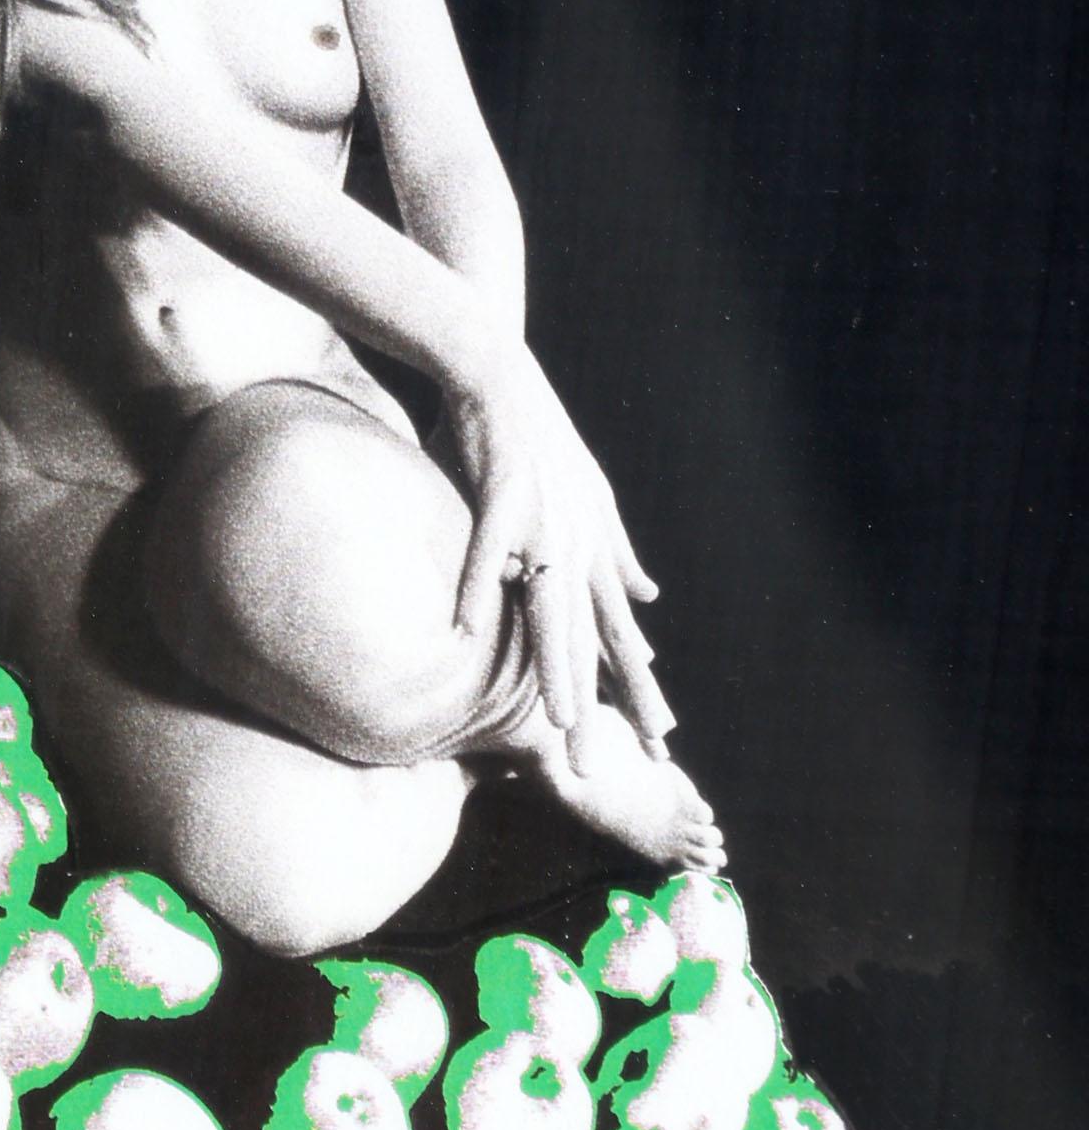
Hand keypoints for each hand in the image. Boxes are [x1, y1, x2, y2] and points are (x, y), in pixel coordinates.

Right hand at [446, 345, 672, 772]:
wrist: (498, 373)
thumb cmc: (533, 441)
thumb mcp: (595, 499)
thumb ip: (620, 554)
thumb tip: (650, 596)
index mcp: (594, 551)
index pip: (621, 634)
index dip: (641, 689)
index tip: (662, 740)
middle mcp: (577, 545)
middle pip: (594, 637)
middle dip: (611, 702)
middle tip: (628, 757)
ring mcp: (542, 524)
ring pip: (550, 609)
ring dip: (555, 666)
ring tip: (562, 719)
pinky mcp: (501, 497)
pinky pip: (486, 556)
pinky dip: (478, 591)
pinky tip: (468, 632)